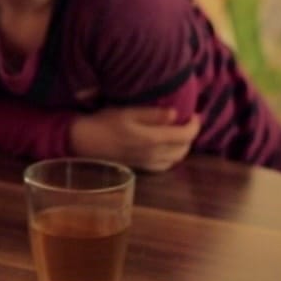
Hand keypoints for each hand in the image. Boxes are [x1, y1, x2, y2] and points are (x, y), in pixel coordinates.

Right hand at [70, 106, 200, 172]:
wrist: (85, 142)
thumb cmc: (105, 122)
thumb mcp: (128, 112)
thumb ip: (153, 114)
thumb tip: (176, 114)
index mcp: (153, 139)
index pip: (186, 135)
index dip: (195, 125)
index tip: (195, 113)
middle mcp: (154, 154)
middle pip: (184, 148)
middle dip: (191, 135)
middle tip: (189, 121)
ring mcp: (148, 163)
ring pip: (177, 158)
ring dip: (183, 146)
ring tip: (179, 132)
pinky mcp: (141, 167)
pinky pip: (165, 165)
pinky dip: (172, 156)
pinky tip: (166, 147)